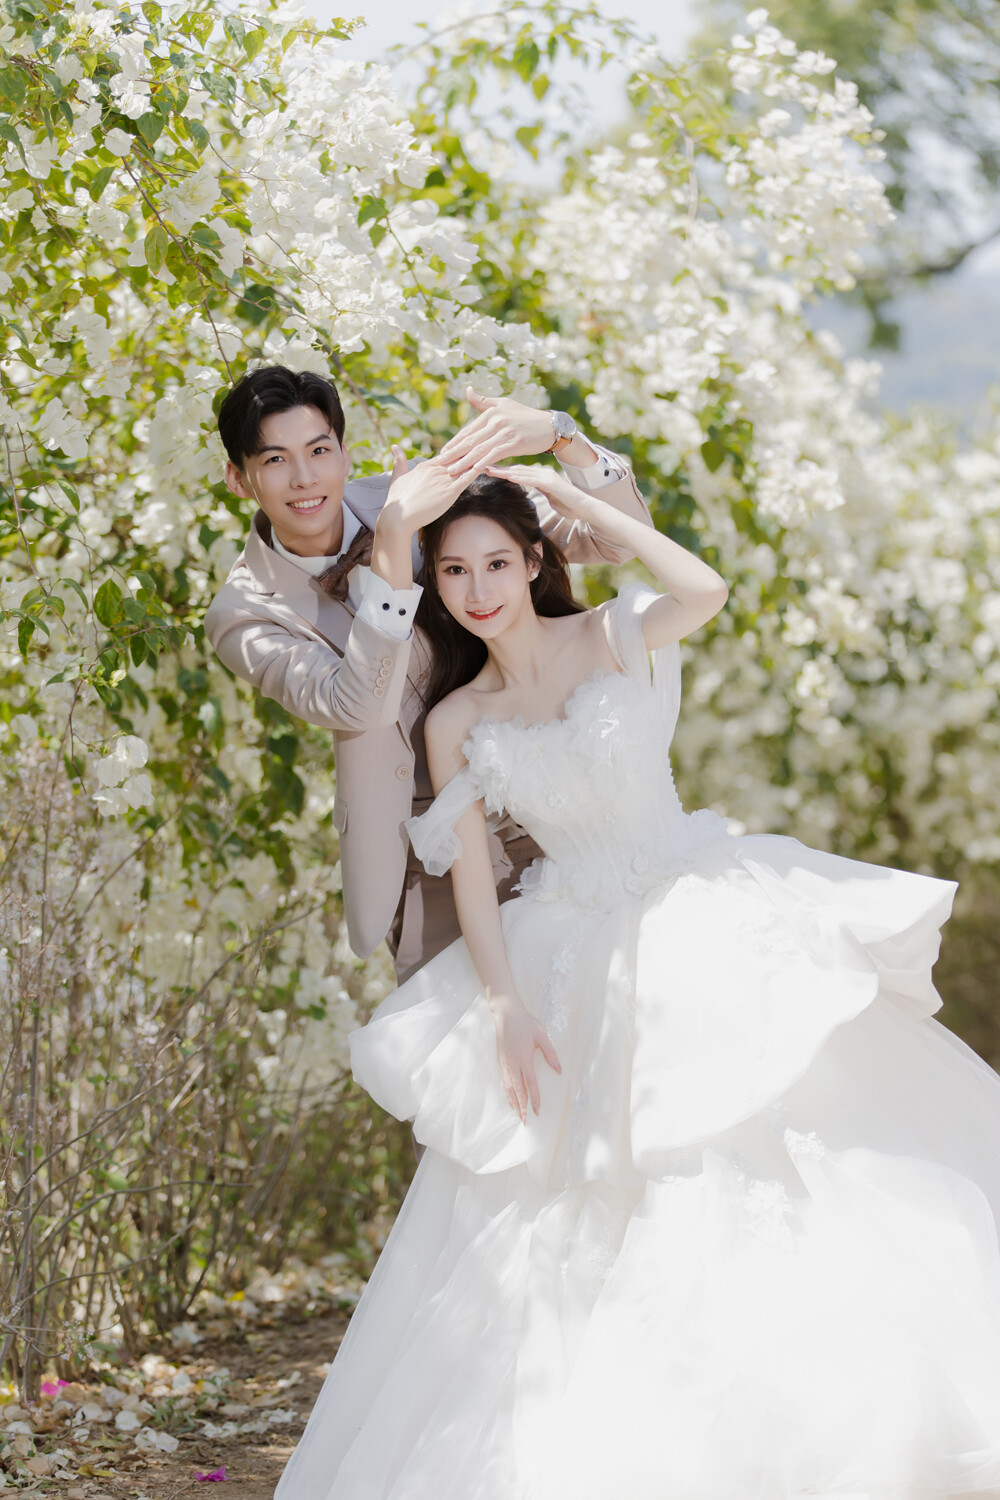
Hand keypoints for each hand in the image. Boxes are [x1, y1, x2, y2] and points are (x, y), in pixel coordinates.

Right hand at [377, 446, 481, 537]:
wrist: (398, 516)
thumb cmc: (397, 501)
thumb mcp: (397, 477)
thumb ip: (399, 462)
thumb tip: (394, 446)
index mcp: (426, 465)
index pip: (448, 454)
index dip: (461, 449)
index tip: (473, 442)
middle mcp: (436, 469)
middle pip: (459, 455)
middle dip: (474, 448)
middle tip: (488, 439)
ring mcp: (444, 479)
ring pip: (465, 464)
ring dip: (479, 456)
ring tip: (494, 447)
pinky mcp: (450, 491)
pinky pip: (468, 477)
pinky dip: (478, 469)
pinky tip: (489, 464)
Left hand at [438, 387, 556, 474]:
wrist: (549, 426)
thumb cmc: (525, 416)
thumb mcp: (504, 404)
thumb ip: (484, 401)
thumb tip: (466, 390)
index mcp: (490, 412)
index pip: (468, 430)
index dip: (454, 442)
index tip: (442, 453)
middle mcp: (495, 420)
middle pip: (470, 440)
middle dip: (453, 453)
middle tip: (440, 464)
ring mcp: (504, 432)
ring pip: (479, 449)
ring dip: (464, 462)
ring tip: (451, 471)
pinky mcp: (514, 442)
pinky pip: (494, 454)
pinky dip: (483, 462)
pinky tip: (473, 470)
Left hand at [483, 461, 596, 522]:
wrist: (586, 508)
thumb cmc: (569, 505)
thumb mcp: (549, 497)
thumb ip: (539, 492)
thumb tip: (530, 492)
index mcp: (539, 476)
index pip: (515, 471)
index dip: (499, 469)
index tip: (483, 468)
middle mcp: (541, 473)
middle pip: (514, 468)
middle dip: (497, 466)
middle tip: (478, 463)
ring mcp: (547, 476)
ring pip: (521, 471)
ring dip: (503, 470)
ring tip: (486, 468)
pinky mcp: (552, 483)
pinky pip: (532, 479)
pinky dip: (519, 477)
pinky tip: (507, 476)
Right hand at [491, 994, 560, 1122]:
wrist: (506, 1013)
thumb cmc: (525, 1023)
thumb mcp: (542, 1035)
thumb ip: (550, 1053)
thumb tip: (559, 1070)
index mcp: (524, 1058)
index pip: (530, 1084)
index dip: (534, 1098)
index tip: (537, 1111)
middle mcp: (512, 1063)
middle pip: (517, 1090)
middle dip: (522, 1107)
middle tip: (526, 1121)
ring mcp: (505, 1063)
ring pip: (508, 1087)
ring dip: (513, 1102)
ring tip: (518, 1114)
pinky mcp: (500, 1060)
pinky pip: (504, 1081)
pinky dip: (507, 1092)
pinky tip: (509, 1097)